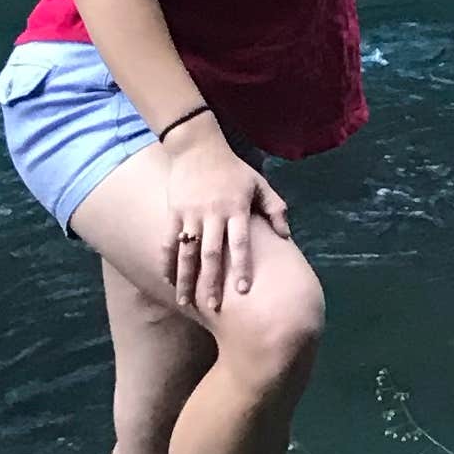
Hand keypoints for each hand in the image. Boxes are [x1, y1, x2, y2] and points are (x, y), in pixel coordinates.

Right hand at [161, 124, 288, 314]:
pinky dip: (166, 262)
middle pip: (211, 253)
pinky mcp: (173, 212)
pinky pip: (168, 241)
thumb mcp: (259, 184)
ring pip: (187, 252)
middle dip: (211, 282)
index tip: (243, 289)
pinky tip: (167, 281)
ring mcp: (190, 214)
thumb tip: (286, 236)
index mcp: (236, 209)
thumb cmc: (233, 169)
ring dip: (185, 279)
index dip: (242, 266)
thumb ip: (275, 208)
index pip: (241, 243)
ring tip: (185, 302)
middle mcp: (213, 214)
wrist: (198, 147)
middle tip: (213, 307)